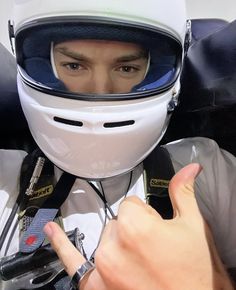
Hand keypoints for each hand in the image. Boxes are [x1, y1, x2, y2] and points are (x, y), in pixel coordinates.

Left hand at [44, 163, 233, 289]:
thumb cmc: (197, 275)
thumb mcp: (193, 227)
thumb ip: (183, 192)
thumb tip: (189, 169)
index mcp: (135, 227)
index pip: (131, 204)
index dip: (147, 215)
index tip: (157, 228)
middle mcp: (114, 247)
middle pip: (118, 222)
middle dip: (134, 231)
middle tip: (155, 249)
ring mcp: (102, 268)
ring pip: (105, 239)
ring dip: (120, 245)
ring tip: (144, 262)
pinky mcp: (96, 287)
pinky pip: (72, 262)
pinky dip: (61, 245)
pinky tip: (52, 231)